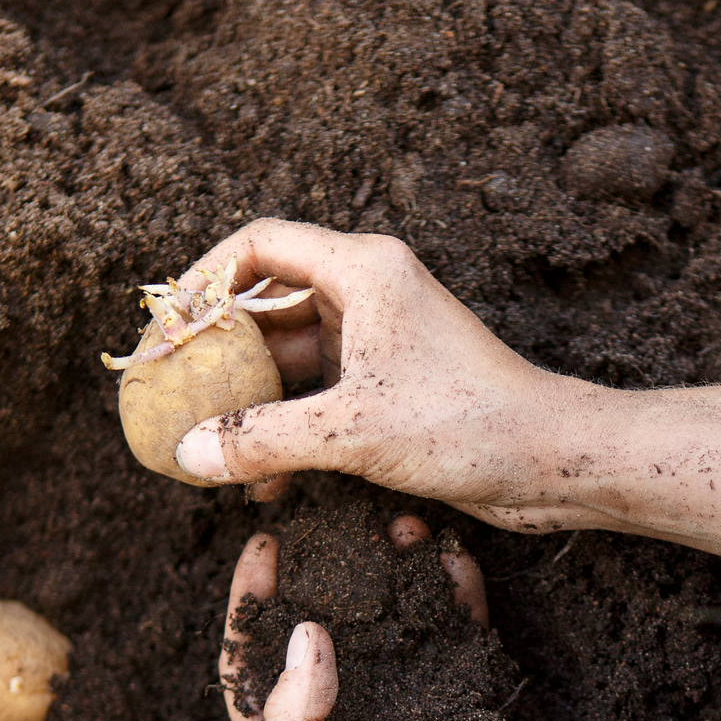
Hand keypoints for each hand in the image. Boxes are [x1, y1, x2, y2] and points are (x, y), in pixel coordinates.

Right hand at [176, 219, 594, 532]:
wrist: (552, 461)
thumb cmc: (469, 425)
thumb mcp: (353, 432)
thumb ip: (264, 439)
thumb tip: (188, 454)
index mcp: (365, 269)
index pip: (260, 245)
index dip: (203, 281)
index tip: (167, 329)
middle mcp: (371, 292)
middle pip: (268, 302)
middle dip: (219, 351)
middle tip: (170, 392)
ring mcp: (382, 339)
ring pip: (291, 356)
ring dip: (251, 398)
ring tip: (207, 443)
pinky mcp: (392, 384)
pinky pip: (319, 393)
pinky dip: (287, 425)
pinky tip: (261, 474)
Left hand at [219, 516, 577, 720]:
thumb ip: (293, 720)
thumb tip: (306, 633)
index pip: (253, 664)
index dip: (249, 604)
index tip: (265, 547)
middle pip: (320, 628)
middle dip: (325, 571)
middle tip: (332, 517)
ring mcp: (407, 706)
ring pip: (388, 620)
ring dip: (391, 570)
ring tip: (398, 523)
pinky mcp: (462, 698)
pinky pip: (452, 631)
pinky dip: (452, 591)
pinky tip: (450, 553)